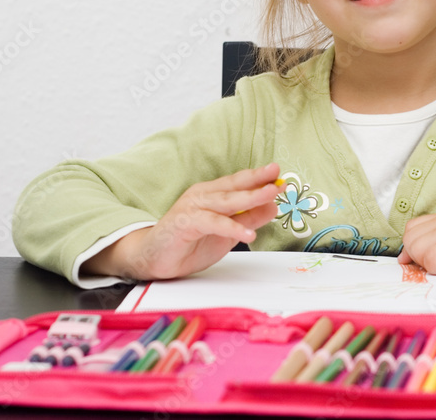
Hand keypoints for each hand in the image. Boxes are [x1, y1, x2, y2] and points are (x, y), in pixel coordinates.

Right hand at [86, 163, 280, 279]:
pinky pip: (212, 223)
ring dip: (250, 197)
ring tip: (271, 196)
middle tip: (280, 180)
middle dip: (259, 182)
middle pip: (235, 186)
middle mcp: (202, 196)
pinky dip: (231, 227)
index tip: (281, 175)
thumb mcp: (227, 233)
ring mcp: (192, 207)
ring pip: (226, 201)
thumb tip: (272, 206)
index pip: (240, 183)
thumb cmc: (188, 243)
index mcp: (212, 194)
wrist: (153, 259)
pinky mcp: (184, 223)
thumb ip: (248, 219)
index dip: (260, 178)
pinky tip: (248, 234)